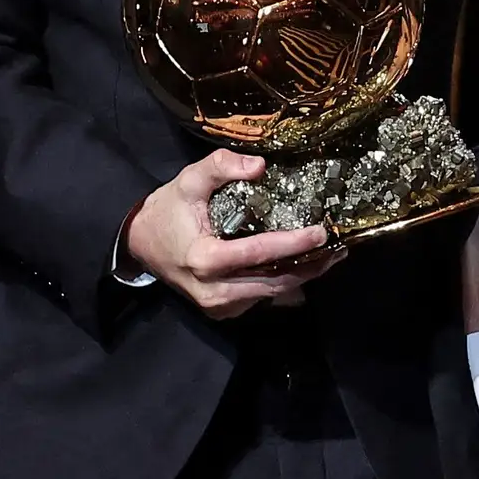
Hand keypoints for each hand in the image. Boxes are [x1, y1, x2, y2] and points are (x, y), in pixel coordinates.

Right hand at [125, 150, 343, 317]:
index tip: (321, 233)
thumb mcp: (189, 180)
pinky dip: (282, 284)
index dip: (292, 244)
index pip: (258, 253)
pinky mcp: (222, 312)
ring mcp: (218, 306)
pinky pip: (260, 299)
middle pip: (273, 281)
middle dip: (309, 266)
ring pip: (270, 294)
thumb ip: (221, 166)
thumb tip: (260, 166)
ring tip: (329, 258)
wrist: (141, 244)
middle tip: (338, 249)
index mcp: (205, 258)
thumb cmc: (168, 211)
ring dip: (301, 277)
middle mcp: (213, 289)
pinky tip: (302, 268)